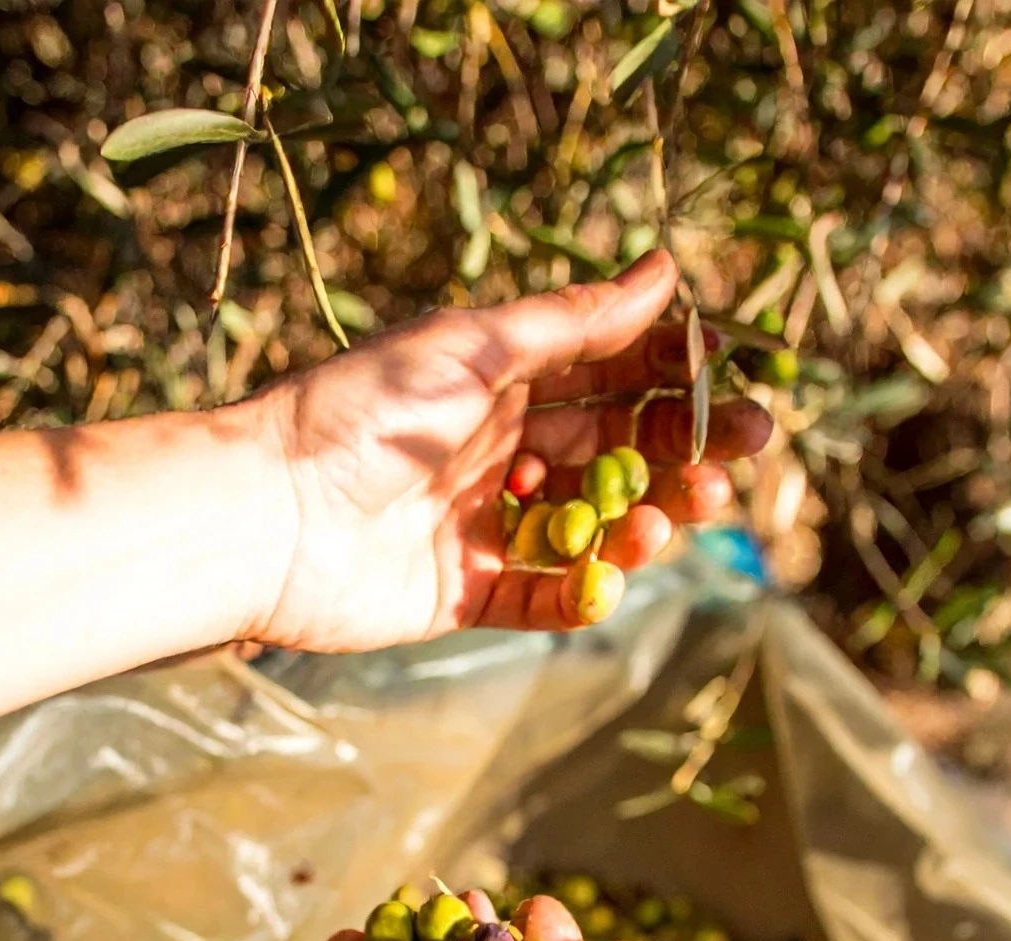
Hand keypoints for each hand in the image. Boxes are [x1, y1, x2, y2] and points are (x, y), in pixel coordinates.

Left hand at [249, 252, 771, 653]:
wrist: (270, 512)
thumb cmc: (363, 411)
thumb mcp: (473, 348)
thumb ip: (572, 322)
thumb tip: (667, 272)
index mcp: (497, 381)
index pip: (607, 376)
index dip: (672, 382)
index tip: (734, 386)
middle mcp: (495, 450)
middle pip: (612, 452)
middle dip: (679, 455)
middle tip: (741, 459)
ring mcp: (480, 525)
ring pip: (588, 526)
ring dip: (644, 520)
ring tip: (675, 515)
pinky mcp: (460, 594)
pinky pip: (539, 599)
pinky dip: (582, 591)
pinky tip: (616, 574)